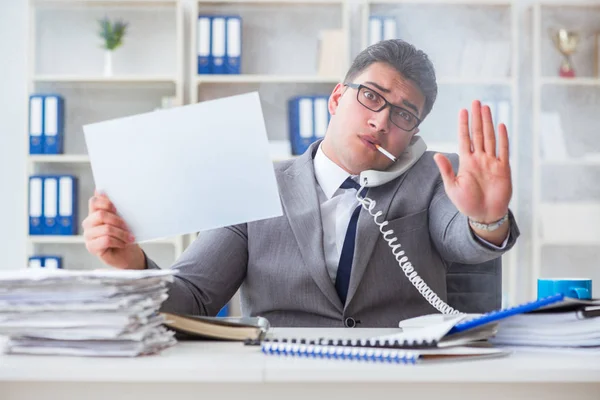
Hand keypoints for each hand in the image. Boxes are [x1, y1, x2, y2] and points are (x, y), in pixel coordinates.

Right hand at [82, 191, 145, 269]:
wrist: (129, 254)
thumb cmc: (125, 235)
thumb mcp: (122, 218)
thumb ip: (112, 206)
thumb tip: (100, 189)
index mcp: (94, 213)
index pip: (94, 202)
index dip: (106, 203)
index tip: (117, 208)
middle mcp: (89, 224)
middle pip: (100, 215)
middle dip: (118, 220)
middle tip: (128, 227)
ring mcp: (88, 236)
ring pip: (106, 229)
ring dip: (121, 234)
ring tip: (129, 238)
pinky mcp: (91, 247)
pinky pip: (106, 240)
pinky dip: (118, 241)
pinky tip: (122, 244)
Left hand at [433, 100, 511, 223]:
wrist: (484, 215)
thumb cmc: (467, 203)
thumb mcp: (452, 187)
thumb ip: (446, 170)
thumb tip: (436, 154)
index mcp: (466, 162)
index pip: (464, 138)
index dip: (463, 124)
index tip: (463, 110)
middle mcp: (479, 159)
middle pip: (478, 133)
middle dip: (476, 118)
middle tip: (476, 102)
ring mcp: (492, 162)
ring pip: (490, 137)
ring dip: (488, 123)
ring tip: (486, 108)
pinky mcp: (503, 168)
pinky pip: (503, 150)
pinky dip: (503, 138)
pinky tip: (501, 126)